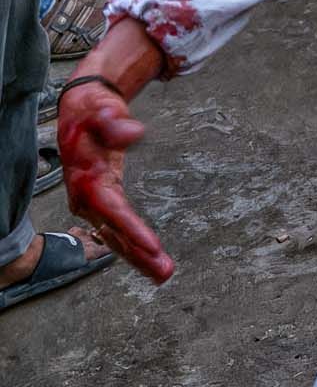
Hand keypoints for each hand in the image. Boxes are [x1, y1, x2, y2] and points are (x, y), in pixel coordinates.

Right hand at [59, 77, 173, 282]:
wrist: (81, 112)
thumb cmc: (94, 112)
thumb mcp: (103, 111)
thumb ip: (116, 122)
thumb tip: (135, 131)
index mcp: (87, 179)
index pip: (112, 210)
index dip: (131, 229)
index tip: (152, 245)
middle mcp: (88, 197)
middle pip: (114, 231)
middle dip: (138, 254)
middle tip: (164, 273)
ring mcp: (94, 203)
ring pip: (115, 236)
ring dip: (138, 256)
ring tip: (163, 274)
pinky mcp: (103, 202)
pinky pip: (117, 229)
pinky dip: (132, 245)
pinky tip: (149, 260)